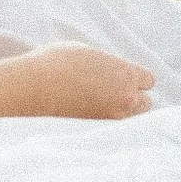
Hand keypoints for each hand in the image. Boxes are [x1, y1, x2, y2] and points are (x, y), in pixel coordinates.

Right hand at [7, 43, 153, 119]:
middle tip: (112, 92)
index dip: (135, 77)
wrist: (32, 87)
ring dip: (121, 111)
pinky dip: (106, 122)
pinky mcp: (99, 130)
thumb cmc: (54, 64)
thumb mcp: (84, 52)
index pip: (148, 80)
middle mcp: (126, 97)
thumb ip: (106, 64)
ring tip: (100, 105)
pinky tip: (90, 113)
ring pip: (131, 117)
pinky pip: (113, 127)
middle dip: (132, 97)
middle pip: (145, 102)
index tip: (122, 77)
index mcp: (125, 74)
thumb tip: (109, 71)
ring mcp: (113, 117)